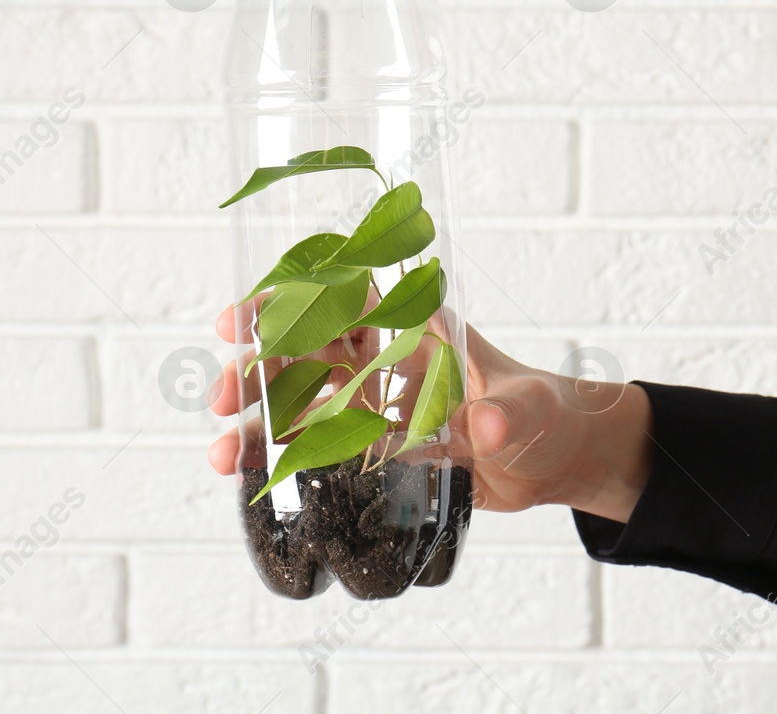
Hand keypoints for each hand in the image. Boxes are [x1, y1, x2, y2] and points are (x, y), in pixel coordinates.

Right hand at [205, 311, 654, 523]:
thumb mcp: (533, 408)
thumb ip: (510, 414)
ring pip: (299, 403)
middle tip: (218, 399)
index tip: (238, 320)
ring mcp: (374, 405)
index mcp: (414, 326)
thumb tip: (486, 423)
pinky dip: (279, 459)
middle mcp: (383, 359)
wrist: (558, 460)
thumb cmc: (550, 411)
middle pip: (302, 350)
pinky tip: (246, 477)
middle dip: (254, 369)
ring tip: (220, 457)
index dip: (283, 302)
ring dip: (255, 423)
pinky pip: (316, 450)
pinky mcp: (374, 450)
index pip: (338, 298)